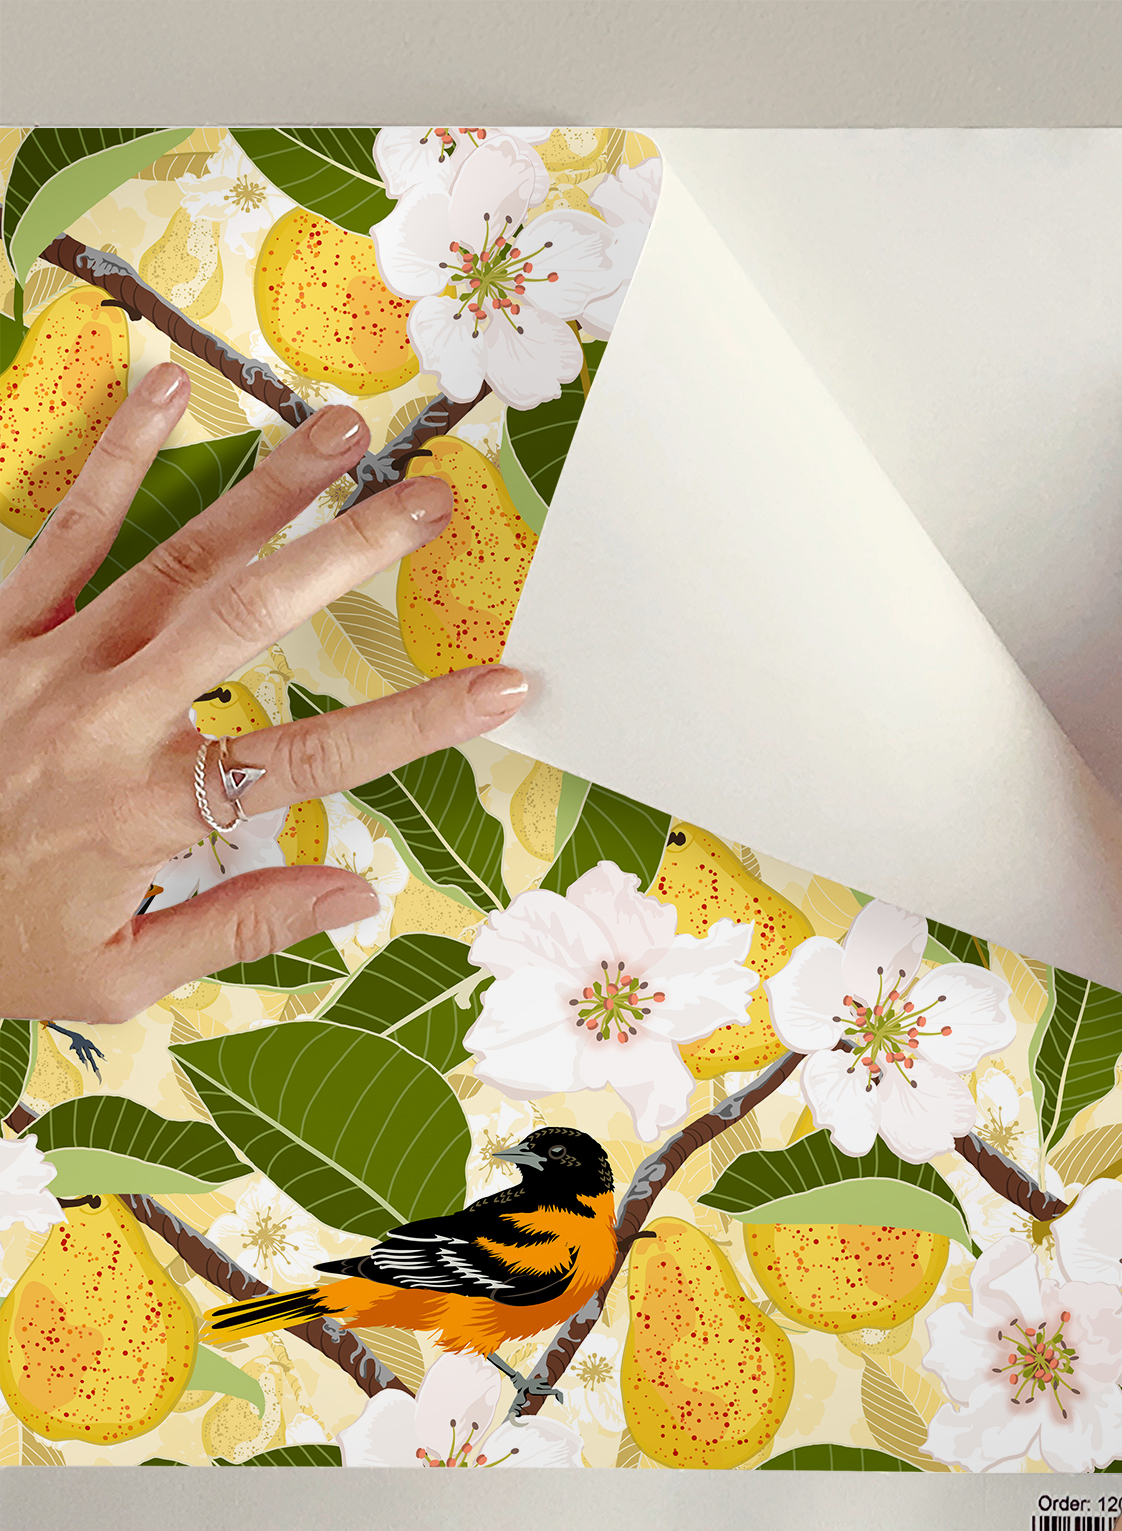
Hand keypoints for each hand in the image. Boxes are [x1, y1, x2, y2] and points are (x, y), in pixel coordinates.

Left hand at [0, 362, 527, 1023]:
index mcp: (148, 810)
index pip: (315, 760)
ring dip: (267, 490)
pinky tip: (165, 392)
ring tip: (340, 431)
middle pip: (250, 619)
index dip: (420, 721)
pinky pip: (64, 531)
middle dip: (351, 551)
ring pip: (176, 558)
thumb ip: (239, 927)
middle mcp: (107, 719)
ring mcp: (47, 660)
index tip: (504, 684)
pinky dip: (115, 459)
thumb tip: (356, 892)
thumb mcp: (113, 978)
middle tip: (430, 499)